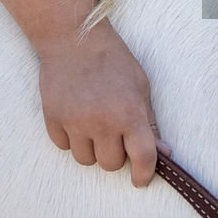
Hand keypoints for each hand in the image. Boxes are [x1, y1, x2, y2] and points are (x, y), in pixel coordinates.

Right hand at [37, 20, 171, 186]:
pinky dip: (71, 138)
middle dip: (116, 153)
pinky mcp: (53, 119)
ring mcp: (75, 122)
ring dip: (92, 148)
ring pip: (86, 160)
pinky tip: (75, 116)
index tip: (141, 179)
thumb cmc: (113, 60)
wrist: (73, 39)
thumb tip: (163, 153)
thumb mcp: (140, 86)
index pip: (143, 158)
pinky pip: (64, 147)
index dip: (144, 174)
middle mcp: (102, 122)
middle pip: (111, 164)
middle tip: (115, 131)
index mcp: (129, 113)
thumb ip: (149, 122)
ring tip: (94, 123)